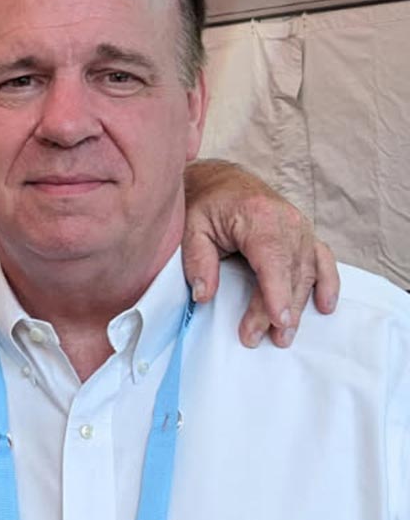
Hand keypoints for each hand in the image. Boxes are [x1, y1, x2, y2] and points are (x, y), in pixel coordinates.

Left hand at [181, 160, 340, 347]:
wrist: (221, 181)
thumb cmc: (205, 203)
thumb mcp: (191, 228)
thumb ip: (197, 261)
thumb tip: (204, 296)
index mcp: (260, 217)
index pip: (274, 261)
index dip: (276, 293)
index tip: (277, 321)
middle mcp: (288, 222)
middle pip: (290, 273)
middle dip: (276, 310)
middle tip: (259, 338)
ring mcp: (301, 228)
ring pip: (307, 272)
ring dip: (298, 306)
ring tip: (283, 335)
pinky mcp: (304, 234)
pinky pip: (322, 260)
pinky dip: (327, 283)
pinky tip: (325, 306)